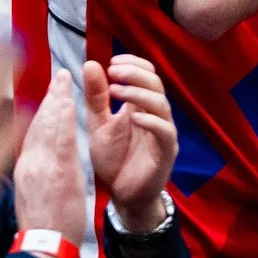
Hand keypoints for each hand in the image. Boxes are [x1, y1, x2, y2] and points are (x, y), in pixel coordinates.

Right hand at [13, 68, 87, 257]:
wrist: (43, 247)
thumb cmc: (42, 227)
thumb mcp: (31, 196)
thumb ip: (35, 173)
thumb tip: (39, 158)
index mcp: (23, 169)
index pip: (30, 133)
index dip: (40, 111)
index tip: (47, 94)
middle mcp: (28, 163)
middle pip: (37, 124)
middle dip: (49, 98)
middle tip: (58, 76)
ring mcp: (40, 166)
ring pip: (47, 126)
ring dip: (57, 101)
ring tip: (64, 81)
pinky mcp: (56, 171)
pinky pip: (60, 138)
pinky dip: (63, 118)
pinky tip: (68, 102)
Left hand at [85, 56, 177, 232]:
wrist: (122, 195)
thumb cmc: (113, 159)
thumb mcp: (98, 124)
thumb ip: (96, 97)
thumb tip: (91, 63)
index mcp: (142, 106)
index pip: (147, 74)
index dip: (133, 63)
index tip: (112, 62)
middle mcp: (156, 115)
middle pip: (156, 84)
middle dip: (135, 74)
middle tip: (113, 71)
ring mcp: (164, 132)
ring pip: (161, 104)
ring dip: (139, 93)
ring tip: (117, 90)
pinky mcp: (166, 152)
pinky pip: (164, 131)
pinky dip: (150, 121)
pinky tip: (133, 117)